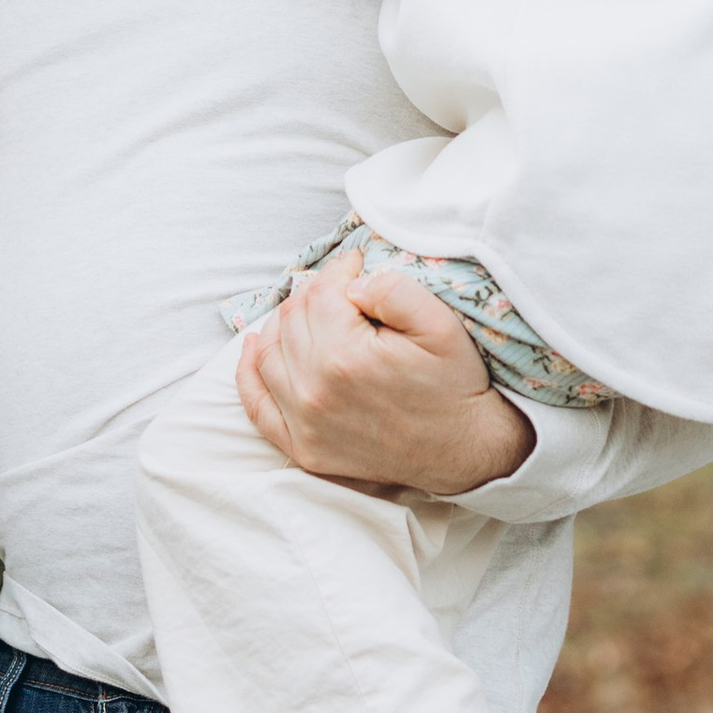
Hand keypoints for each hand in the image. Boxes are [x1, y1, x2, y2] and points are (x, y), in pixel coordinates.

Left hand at [235, 257, 532, 498]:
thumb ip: (393, 289)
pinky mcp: (303, 449)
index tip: (357, 263)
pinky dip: (248, 373)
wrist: (464, 450)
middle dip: (315, 293)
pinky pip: (257, 405)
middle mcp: (314, 392)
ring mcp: (304, 424)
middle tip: (342, 289)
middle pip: (292, 318)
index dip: (339, 268)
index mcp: (345, 357)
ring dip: (282, 324)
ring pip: (268, 352)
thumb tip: (350, 283)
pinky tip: (253, 347)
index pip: (321, 292)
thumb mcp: (440, 323)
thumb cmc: (453, 383)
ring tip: (308, 310)